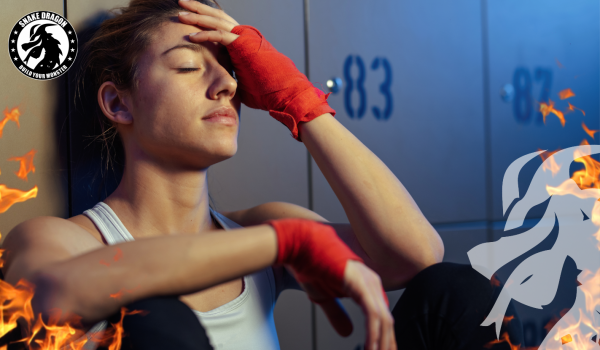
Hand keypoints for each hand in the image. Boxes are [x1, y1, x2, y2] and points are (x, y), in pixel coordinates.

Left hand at [178, 0, 335, 141]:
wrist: (283, 92)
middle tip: (181, 3)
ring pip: (217, 21)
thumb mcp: (242, 83)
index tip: (189, 20)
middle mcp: (243, 36)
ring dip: (197, 16)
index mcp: (242, 43)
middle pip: (217, 17)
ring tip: (180, 13)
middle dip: (197, 10)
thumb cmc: (266, 92)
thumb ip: (231, 78)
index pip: (220, 26)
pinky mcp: (243, 45)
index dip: (205, 20)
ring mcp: (244, 38)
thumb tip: (221, 89)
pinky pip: (220, 36)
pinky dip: (205, 34)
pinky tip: (191, 36)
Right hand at [299, 261, 396, 349]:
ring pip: (383, 320)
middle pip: (386, 320)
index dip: (383, 337)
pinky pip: (372, 315)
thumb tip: (348, 333)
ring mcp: (368, 282)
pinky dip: (372, 334)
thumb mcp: (325, 298)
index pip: (381, 316)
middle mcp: (372, 282)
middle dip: (386, 344)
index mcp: (367, 284)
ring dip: (381, 343)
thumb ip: (338, 315)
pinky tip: (370, 348)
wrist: (300, 247)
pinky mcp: (361, 284)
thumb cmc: (310, 267)